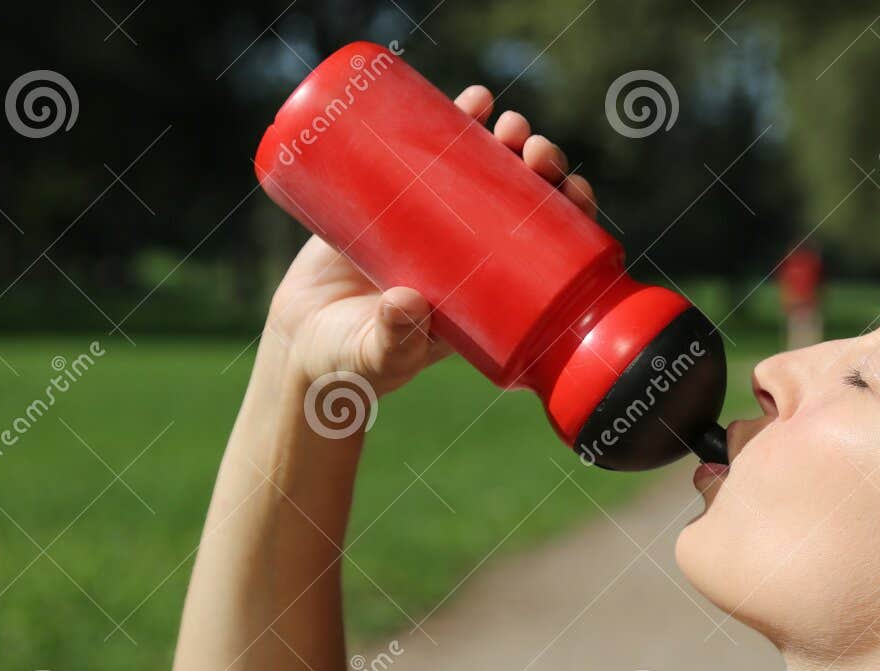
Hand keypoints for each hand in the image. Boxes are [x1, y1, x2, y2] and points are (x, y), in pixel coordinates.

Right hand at [263, 85, 598, 394]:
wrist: (304, 341)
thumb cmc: (353, 360)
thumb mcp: (379, 354)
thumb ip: (392, 338)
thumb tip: (406, 303)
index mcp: (497, 293)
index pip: (555, 250)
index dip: (573, 216)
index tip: (575, 191)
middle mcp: (478, 254)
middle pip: (527, 200)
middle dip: (540, 165)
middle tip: (530, 146)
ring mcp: (440, 224)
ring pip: (487, 170)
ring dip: (503, 137)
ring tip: (497, 114)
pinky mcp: (397, 201)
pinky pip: (435, 156)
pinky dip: (455, 124)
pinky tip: (473, 100)